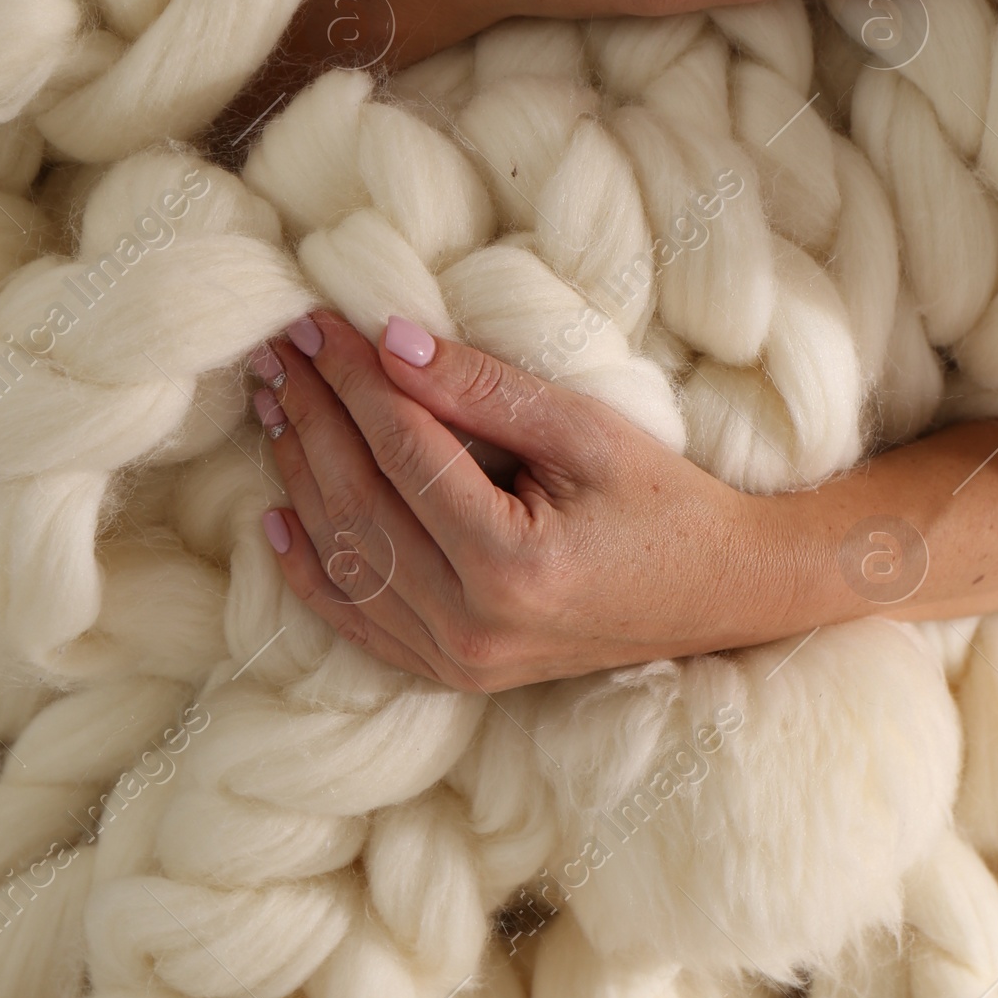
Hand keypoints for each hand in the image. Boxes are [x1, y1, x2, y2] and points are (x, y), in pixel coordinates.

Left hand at [246, 310, 779, 692]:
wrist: (723, 592)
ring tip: (274, 407)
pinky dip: (311, 571)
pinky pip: (361, 624)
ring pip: (346, 561)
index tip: (314, 324)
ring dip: (300, 478)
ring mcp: (460, 660)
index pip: (401, 449)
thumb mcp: (586, 429)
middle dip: (313, 418)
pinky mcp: (457, 674)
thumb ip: (485, 388)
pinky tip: (276, 517)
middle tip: (279, 354)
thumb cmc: (665, 499)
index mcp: (510, 561)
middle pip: (358, 503)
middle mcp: (472, 624)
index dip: (351, 379)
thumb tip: (389, 339)